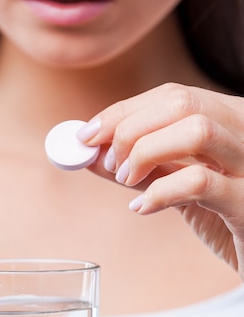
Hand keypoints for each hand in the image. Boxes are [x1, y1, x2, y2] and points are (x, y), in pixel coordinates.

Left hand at [80, 83, 243, 278]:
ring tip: (126, 180)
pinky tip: (142, 206)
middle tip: (109, 162)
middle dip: (130, 128)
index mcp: (231, 120)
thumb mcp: (180, 187)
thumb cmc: (226, 220)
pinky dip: (159, 191)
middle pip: (182, 103)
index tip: (87, 135)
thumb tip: (92, 154)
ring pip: (197, 130)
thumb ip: (141, 169)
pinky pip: (199, 182)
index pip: (173, 96)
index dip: (123, 112)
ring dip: (146, 152)